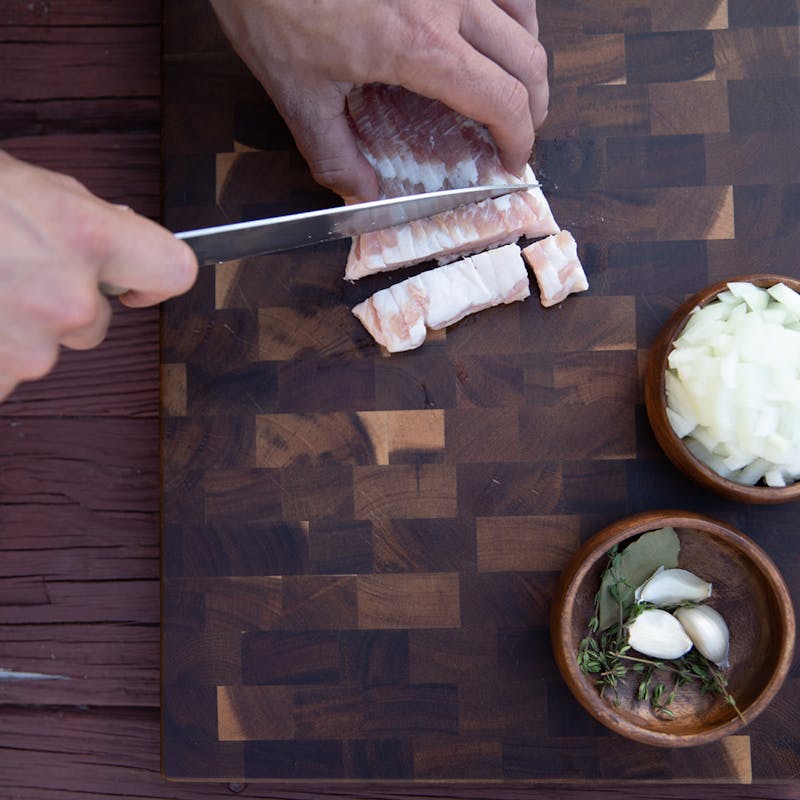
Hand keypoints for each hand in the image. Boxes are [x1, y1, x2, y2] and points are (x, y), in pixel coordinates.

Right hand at [0, 151, 197, 400]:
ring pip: (44, 350)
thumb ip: (83, 219)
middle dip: (60, 304)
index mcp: (84, 236)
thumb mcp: (25, 185)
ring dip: (14, 328)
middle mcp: (67, 299)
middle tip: (3, 272)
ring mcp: (28, 349)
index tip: (136, 286)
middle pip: (95, 324)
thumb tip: (122, 241)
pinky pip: (1, 374)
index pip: (174, 270)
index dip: (154, 279)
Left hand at [211, 0, 548, 201]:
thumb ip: (332, 152)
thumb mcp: (296, 91)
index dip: (519, 137)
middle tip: (516, 131)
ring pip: (523, 13)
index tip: (512, 159)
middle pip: (528, 58)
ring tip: (507, 84)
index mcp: (420, 44)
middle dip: (534, 105)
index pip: (502, 99)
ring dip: (525, 57)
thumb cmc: (272, 1)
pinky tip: (489, 26)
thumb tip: (360, 191)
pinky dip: (510, 11)